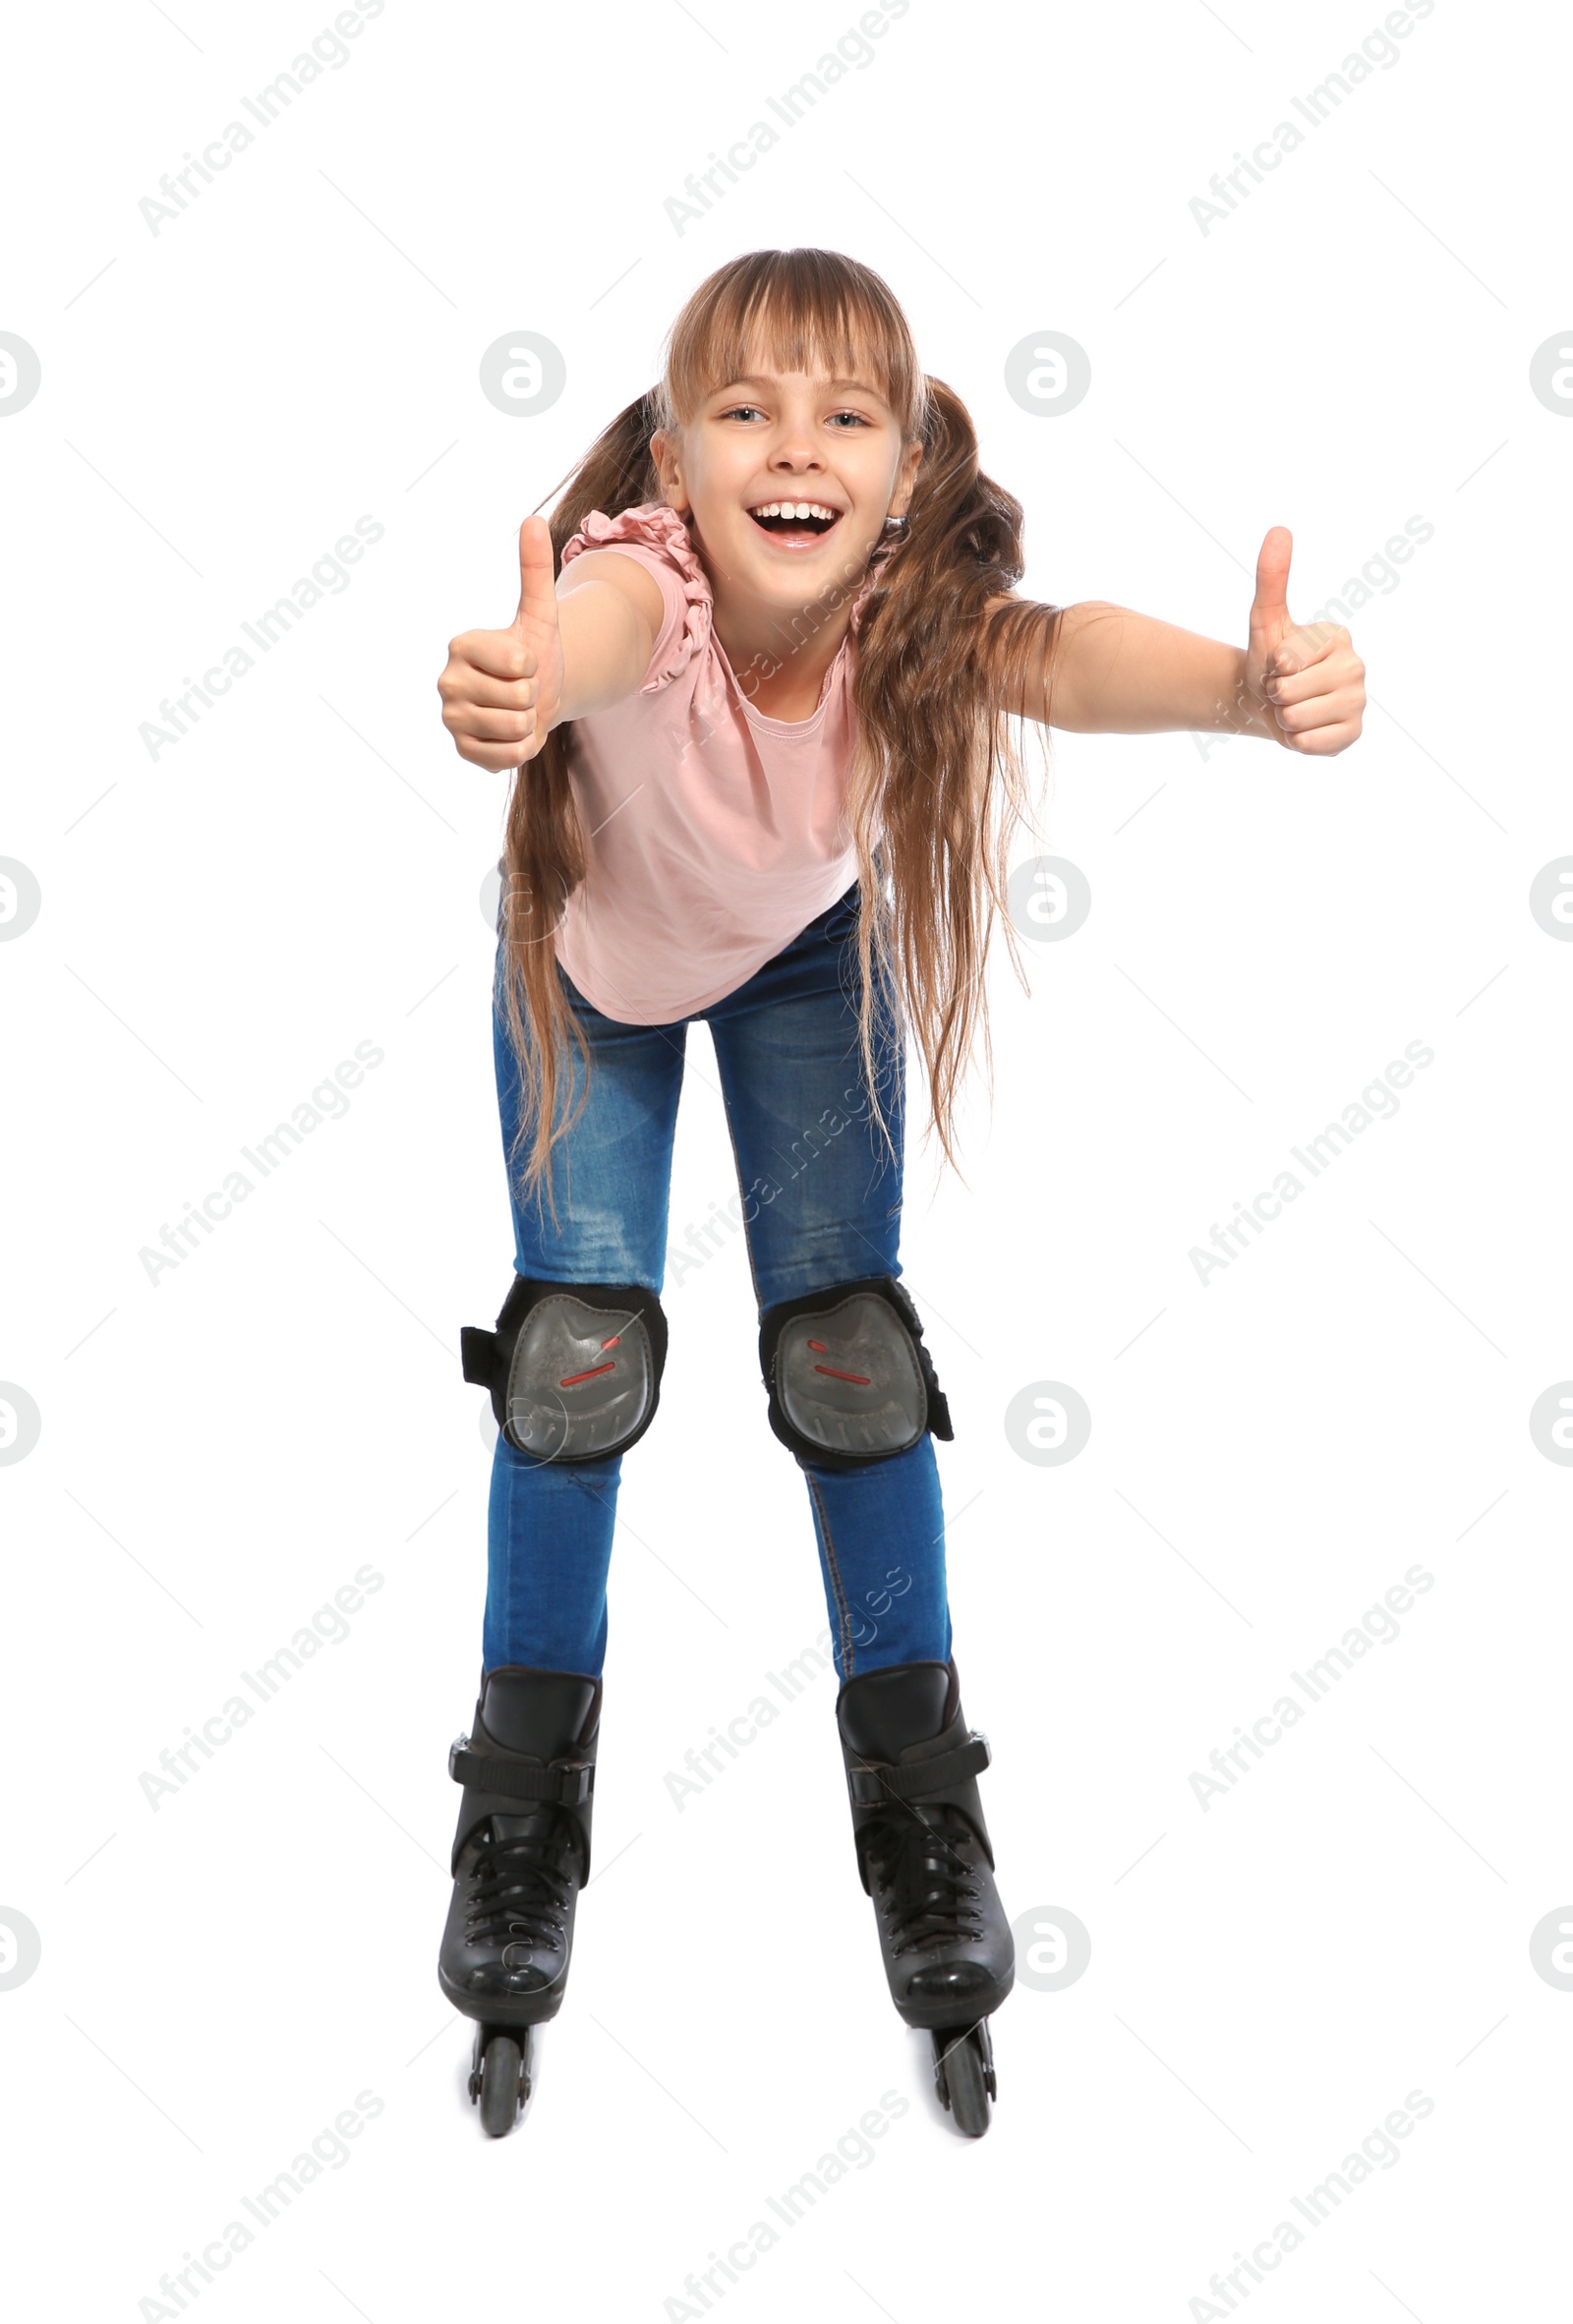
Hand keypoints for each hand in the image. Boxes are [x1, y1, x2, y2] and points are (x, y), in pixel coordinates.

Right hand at [437, 515, 563, 769]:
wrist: (536, 701)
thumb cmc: (534, 654)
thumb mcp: (540, 612)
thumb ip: (535, 568)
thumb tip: (533, 518)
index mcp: (460, 645)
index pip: (518, 663)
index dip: (533, 665)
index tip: (521, 663)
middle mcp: (446, 681)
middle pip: (519, 698)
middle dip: (533, 697)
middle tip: (520, 691)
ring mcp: (451, 719)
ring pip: (516, 727)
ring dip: (528, 723)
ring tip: (516, 711)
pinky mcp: (462, 751)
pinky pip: (508, 756)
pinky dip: (520, 749)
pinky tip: (509, 734)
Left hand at [1242, 525, 1364, 754]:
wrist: (1267, 704)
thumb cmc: (1269, 660)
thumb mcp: (1265, 620)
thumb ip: (1271, 578)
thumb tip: (1279, 530)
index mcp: (1338, 636)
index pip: (1287, 660)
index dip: (1271, 668)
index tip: (1279, 665)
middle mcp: (1356, 666)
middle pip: (1290, 693)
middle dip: (1275, 696)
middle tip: (1284, 689)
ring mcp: (1358, 702)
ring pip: (1297, 720)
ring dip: (1283, 719)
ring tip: (1292, 707)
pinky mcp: (1353, 734)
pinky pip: (1311, 745)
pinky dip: (1297, 742)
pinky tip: (1305, 728)